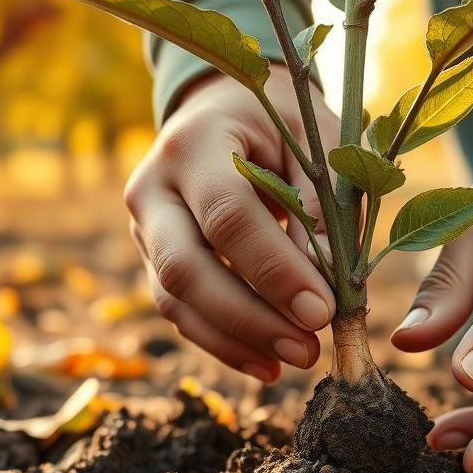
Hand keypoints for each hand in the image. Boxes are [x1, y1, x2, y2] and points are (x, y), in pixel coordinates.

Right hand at [125, 66, 339, 381]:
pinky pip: (179, 311)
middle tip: (308, 349)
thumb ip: (323, 207)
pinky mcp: (151, 258)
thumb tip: (328, 283)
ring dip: (236, 340)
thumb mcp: (315, 145)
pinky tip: (268, 363)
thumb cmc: (281, 125)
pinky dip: (224, 343)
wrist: (224, 109)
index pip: (228, 217)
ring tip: (295, 359)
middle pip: (185, 267)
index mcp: (194, 144)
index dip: (274, 271)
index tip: (322, 311)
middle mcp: (153, 187)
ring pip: (174, 299)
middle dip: (250, 318)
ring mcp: (144, 227)